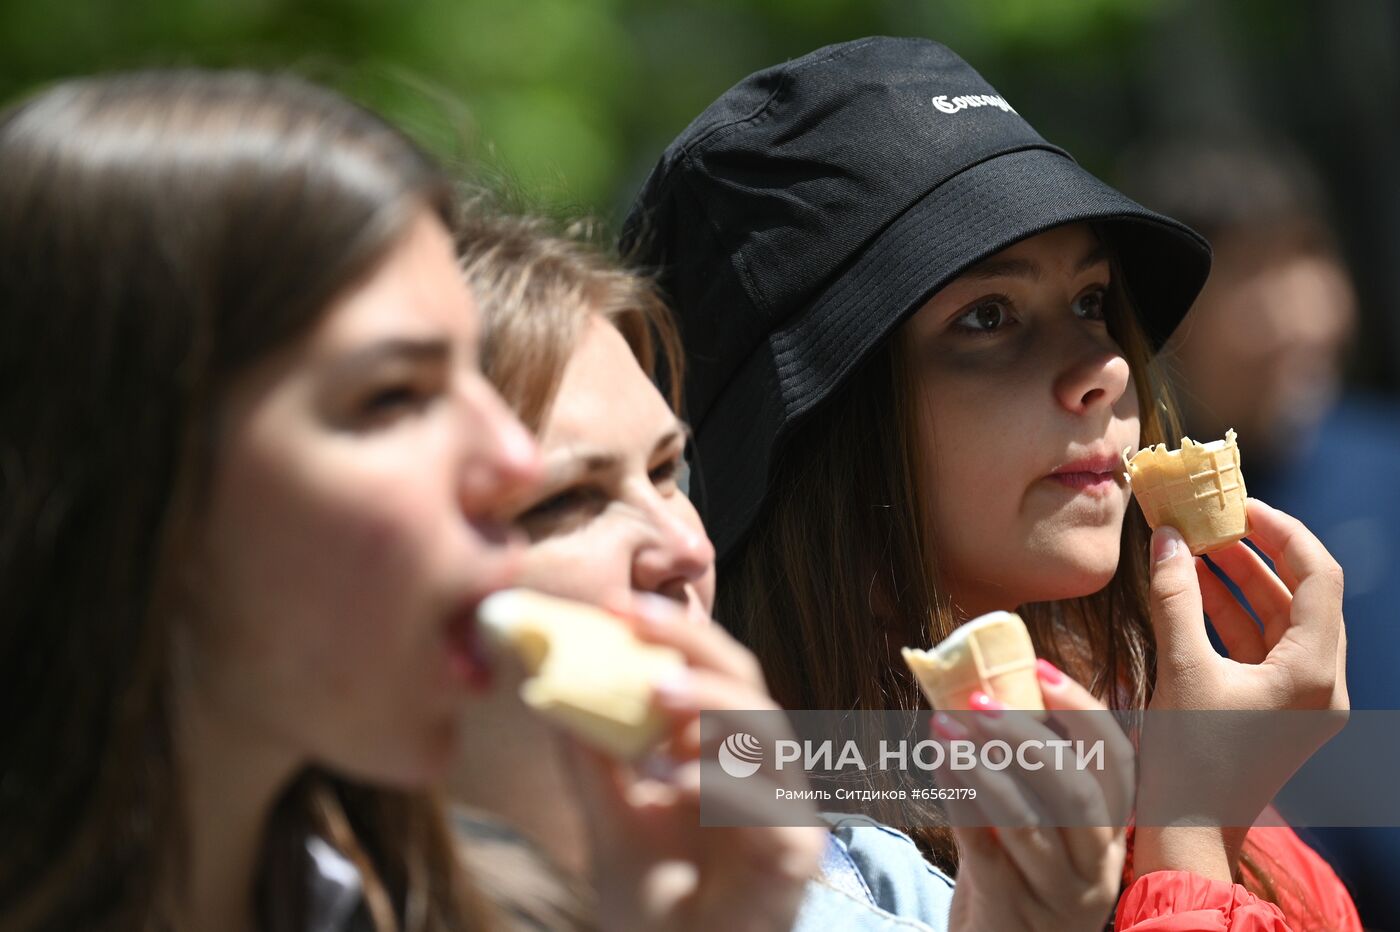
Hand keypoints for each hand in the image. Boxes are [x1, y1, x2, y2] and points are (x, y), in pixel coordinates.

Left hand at [570, 596, 822, 931]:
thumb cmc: (654, 907)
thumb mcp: (608, 818)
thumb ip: (591, 760)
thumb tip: (550, 686)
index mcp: (719, 750)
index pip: (705, 670)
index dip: (667, 633)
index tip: (614, 606)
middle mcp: (759, 768)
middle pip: (742, 680)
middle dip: (691, 644)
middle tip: (636, 621)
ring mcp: (784, 807)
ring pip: (765, 729)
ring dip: (711, 703)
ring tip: (656, 690)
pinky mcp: (796, 852)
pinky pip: (769, 803)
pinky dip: (724, 784)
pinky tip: (676, 782)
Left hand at [944, 662, 1132, 931]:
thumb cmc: (1013, 875)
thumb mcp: (1034, 823)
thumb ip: (1023, 769)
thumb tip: (985, 685)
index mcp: (1111, 831)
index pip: (1117, 762)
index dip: (1082, 710)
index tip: (1039, 667)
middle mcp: (1097, 865)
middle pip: (1079, 791)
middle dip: (1027, 736)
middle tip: (979, 699)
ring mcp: (1059, 895)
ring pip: (1032, 823)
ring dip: (985, 766)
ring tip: (945, 725)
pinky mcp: (1014, 913)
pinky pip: (987, 853)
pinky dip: (960, 803)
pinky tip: (937, 764)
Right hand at [1137, 498, 1348, 878]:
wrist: (1185, 834)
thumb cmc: (1188, 758)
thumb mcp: (1181, 667)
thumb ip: (1175, 596)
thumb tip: (1164, 537)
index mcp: (1314, 672)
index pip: (1318, 575)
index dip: (1279, 530)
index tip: (1236, 503)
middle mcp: (1319, 683)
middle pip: (1299, 594)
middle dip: (1251, 552)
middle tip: (1205, 518)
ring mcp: (1298, 699)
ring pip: (1276, 619)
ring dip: (1236, 581)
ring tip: (1190, 546)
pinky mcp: (1272, 710)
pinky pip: (1258, 646)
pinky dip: (1227, 614)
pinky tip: (1189, 589)